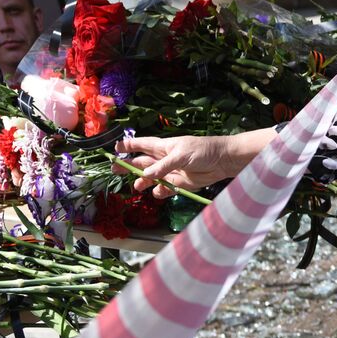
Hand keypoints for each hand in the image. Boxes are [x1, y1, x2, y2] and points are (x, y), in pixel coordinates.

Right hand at [116, 134, 234, 198]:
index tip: (114, 148)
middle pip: (140, 163)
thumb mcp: (181, 155)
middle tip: (114, 170)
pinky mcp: (178, 184)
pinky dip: (159, 192)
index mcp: (162, 147)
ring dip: (142, 182)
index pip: (140, 145)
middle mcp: (163, 159)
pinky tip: (158, 192)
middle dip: (128, 166)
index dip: (127, 146)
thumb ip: (163, 166)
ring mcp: (170, 172)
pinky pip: (163, 189)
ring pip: (150, 178)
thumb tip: (145, 176)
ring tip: (136, 187)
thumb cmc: (202, 150)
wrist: (222, 162)